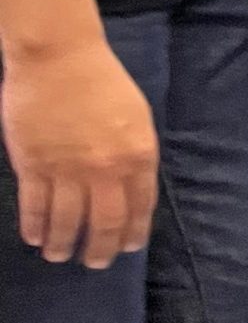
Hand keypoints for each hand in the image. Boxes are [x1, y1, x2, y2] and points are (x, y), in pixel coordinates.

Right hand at [4, 39, 157, 267]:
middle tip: (94, 264)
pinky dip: (33, 226)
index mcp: (138, 156)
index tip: (128, 247)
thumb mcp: (137, 119)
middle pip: (104, 222)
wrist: (59, 58)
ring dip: (62, 243)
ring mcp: (67, 169)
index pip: (139, 207)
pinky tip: (33, 237)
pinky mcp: (33, 164)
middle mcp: (105, 169)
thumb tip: (130, 188)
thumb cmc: (103, 82)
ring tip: (59, 256)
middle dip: (99, 249)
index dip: (133, 232)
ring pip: (65, 220)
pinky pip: (34, 205)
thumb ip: (135, 155)